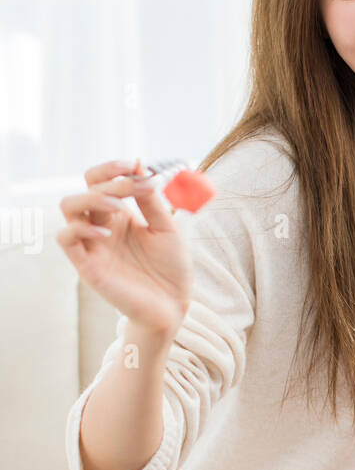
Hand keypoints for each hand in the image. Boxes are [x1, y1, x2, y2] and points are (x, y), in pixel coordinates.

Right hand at [56, 158, 193, 334]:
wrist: (173, 305)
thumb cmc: (171, 267)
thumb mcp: (167, 228)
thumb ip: (151, 200)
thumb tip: (140, 166)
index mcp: (119, 214)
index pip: (101, 180)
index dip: (113, 167)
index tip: (136, 164)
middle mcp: (102, 225)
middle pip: (86, 187)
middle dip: (111, 180)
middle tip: (136, 185)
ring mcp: (92, 244)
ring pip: (69, 206)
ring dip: (93, 198)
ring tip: (120, 208)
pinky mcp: (87, 265)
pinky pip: (66, 238)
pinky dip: (81, 228)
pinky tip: (107, 233)